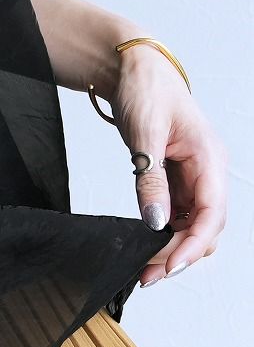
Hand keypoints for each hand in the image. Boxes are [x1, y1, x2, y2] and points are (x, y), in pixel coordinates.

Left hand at [108, 45, 228, 286]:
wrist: (133, 71)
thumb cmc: (145, 91)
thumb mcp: (144, 135)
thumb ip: (150, 180)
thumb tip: (155, 222)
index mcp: (210, 158)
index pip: (212, 214)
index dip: (194, 244)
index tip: (170, 266)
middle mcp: (207, 172)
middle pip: (206, 227)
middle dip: (180, 254)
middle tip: (148, 275)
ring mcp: (193, 178)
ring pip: (193, 226)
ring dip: (172, 249)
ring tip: (144, 268)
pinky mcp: (176, 180)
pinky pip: (177, 215)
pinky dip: (163, 234)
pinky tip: (144, 245)